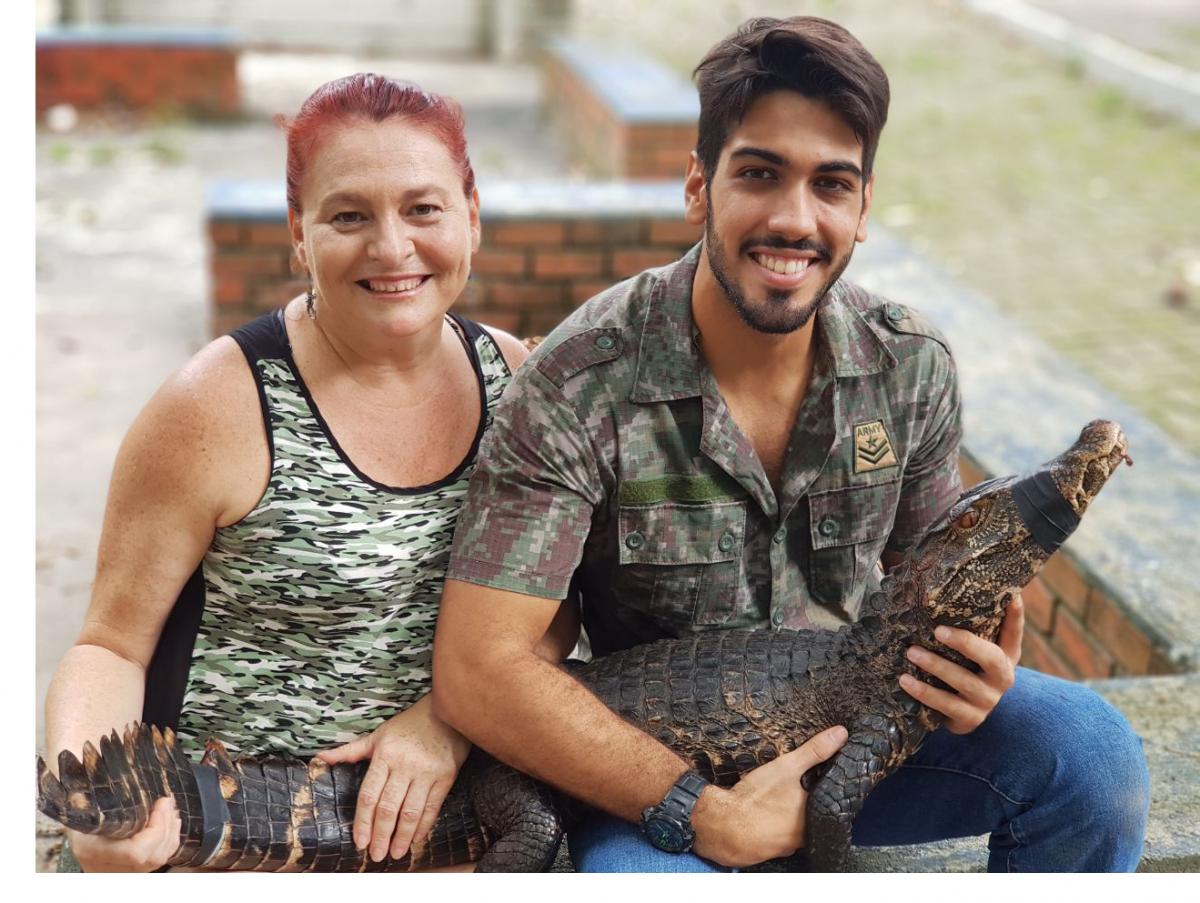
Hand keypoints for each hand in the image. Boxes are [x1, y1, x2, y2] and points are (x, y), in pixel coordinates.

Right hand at [68, 795, 179, 871]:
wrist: (66, 818)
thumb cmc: (75, 803)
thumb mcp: (80, 797)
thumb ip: (95, 792)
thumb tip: (104, 765)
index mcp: (91, 850)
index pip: (135, 852)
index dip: (156, 830)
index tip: (161, 803)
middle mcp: (103, 866)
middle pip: (150, 858)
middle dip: (165, 827)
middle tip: (168, 802)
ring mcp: (116, 870)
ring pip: (157, 861)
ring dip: (170, 833)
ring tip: (170, 810)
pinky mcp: (125, 868)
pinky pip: (155, 862)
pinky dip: (168, 842)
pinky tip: (169, 824)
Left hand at [316, 699, 470, 861]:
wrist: (447, 712)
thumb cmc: (409, 725)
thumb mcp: (378, 734)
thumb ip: (350, 751)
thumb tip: (320, 757)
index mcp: (385, 755)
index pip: (369, 795)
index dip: (363, 822)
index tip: (359, 842)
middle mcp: (404, 765)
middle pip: (388, 807)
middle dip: (380, 835)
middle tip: (376, 855)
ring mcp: (426, 772)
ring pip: (410, 812)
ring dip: (402, 837)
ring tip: (396, 853)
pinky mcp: (446, 776)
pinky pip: (432, 806)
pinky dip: (424, 825)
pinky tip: (416, 838)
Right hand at [691, 724, 847, 867]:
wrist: (723, 825)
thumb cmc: (756, 799)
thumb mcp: (787, 767)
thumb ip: (815, 751)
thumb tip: (840, 735)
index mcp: (813, 818)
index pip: (827, 804)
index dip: (821, 793)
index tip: (812, 785)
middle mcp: (803, 838)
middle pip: (810, 819)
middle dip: (802, 806)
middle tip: (790, 793)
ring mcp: (784, 848)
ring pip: (792, 830)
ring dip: (786, 819)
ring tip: (776, 803)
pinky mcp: (766, 852)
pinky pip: (774, 838)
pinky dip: (770, 828)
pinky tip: (761, 817)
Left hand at [900, 595, 1023, 733]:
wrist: (965, 714)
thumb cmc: (966, 670)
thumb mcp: (975, 650)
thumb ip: (971, 625)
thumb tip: (944, 585)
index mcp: (1006, 656)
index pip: (1014, 633)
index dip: (1015, 615)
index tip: (1011, 596)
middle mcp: (1002, 678)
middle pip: (990, 658)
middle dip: (965, 643)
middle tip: (938, 630)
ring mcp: (987, 700)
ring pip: (963, 682)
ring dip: (935, 665)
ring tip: (911, 652)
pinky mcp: (970, 719)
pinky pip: (945, 705)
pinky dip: (924, 692)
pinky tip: (904, 680)